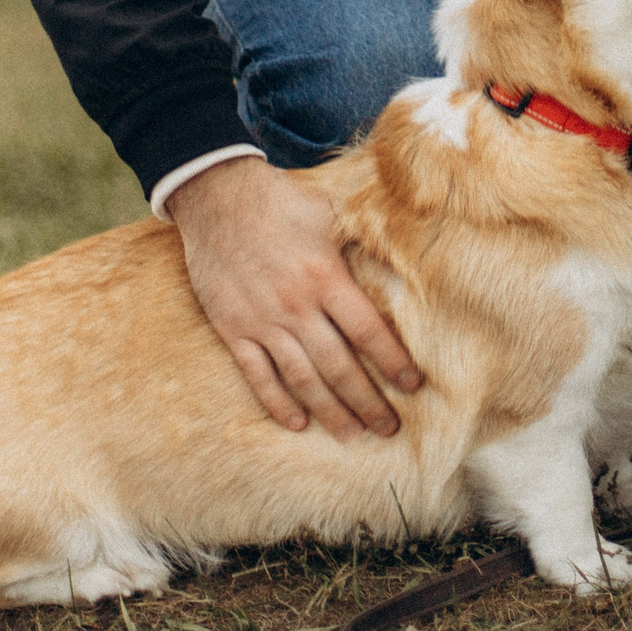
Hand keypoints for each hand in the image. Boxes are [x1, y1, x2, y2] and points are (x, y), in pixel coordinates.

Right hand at [164, 156, 421, 436]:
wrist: (218, 195)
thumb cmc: (282, 203)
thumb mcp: (330, 216)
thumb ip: (362, 245)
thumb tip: (404, 261)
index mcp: (325, 276)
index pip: (368, 331)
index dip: (393, 362)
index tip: (413, 386)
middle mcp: (296, 305)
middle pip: (339, 365)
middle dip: (367, 401)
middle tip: (388, 428)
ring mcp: (262, 320)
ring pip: (302, 378)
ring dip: (330, 411)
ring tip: (352, 435)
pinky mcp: (233, 328)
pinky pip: (257, 374)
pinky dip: (277, 402)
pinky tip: (298, 423)